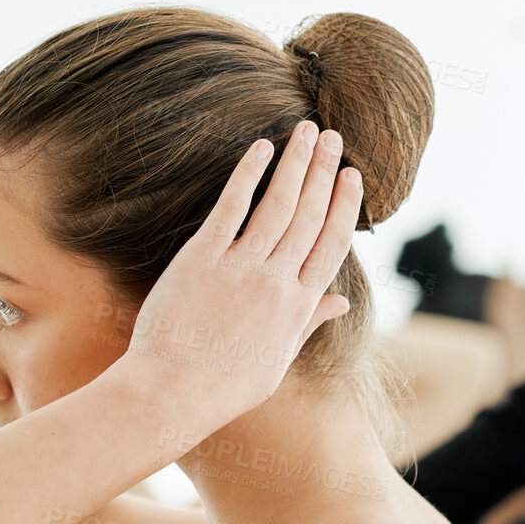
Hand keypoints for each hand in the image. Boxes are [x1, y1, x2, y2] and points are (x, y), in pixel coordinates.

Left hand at [115, 121, 361, 427]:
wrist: (172, 392)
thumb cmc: (223, 385)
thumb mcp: (276, 360)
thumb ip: (308, 322)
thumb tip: (339, 302)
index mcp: (297, 307)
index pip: (331, 245)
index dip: (343, 206)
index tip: (351, 176)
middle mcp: (275, 282)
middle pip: (308, 216)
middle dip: (323, 172)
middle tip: (333, 137)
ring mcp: (239, 268)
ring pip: (278, 205)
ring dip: (295, 164)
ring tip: (306, 131)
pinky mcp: (201, 259)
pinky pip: (231, 208)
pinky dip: (247, 175)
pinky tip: (261, 148)